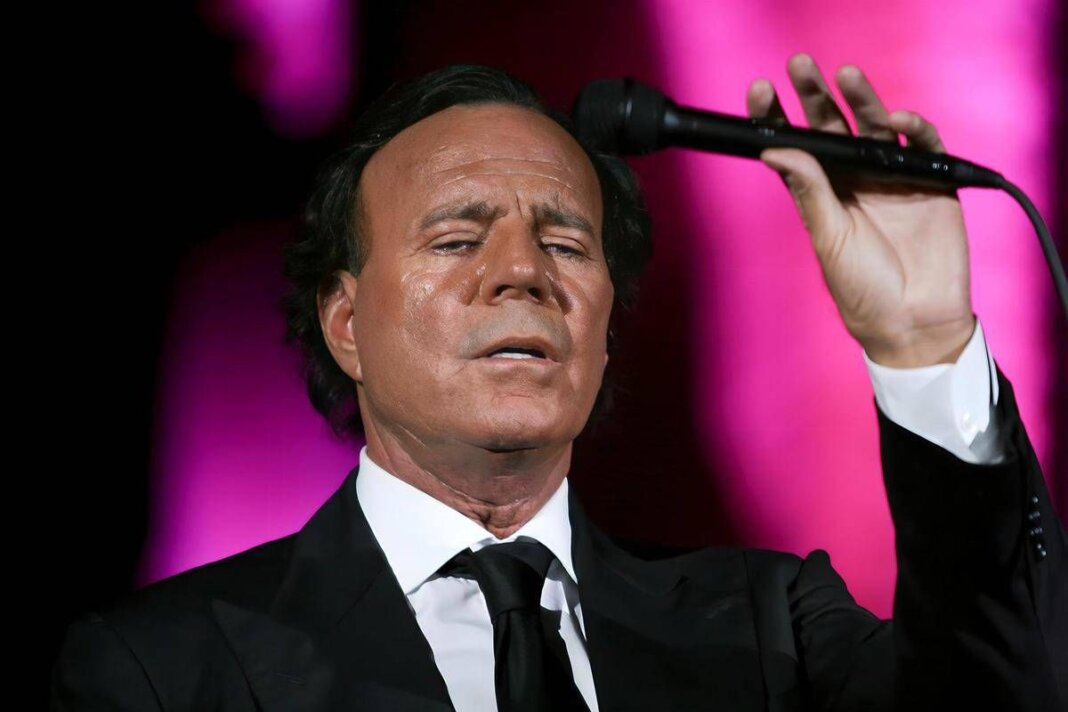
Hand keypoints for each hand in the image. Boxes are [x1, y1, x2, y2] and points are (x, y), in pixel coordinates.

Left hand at [749, 53, 975, 367]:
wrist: (913, 323)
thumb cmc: (863, 290)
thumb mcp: (828, 239)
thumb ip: (810, 192)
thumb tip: (775, 150)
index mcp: (822, 193)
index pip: (795, 146)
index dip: (778, 118)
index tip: (759, 91)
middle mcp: (854, 179)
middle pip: (832, 126)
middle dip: (816, 95)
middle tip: (799, 65)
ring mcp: (892, 177)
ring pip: (875, 126)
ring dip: (861, 99)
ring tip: (845, 75)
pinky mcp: (930, 182)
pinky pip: (922, 145)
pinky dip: (913, 128)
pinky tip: (896, 119)